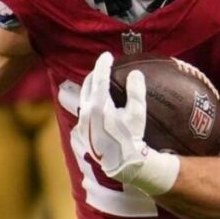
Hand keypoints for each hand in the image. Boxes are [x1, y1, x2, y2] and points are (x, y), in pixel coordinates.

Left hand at [74, 53, 178, 194]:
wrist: (121, 163)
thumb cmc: (131, 137)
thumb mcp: (137, 114)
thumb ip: (136, 91)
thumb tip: (134, 73)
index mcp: (99, 105)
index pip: (99, 78)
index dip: (103, 64)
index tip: (107, 55)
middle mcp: (86, 112)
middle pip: (88, 85)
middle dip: (96, 73)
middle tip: (104, 66)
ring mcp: (82, 122)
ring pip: (83, 96)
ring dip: (91, 86)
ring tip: (99, 80)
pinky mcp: (82, 131)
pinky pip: (83, 108)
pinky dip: (89, 99)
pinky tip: (96, 101)